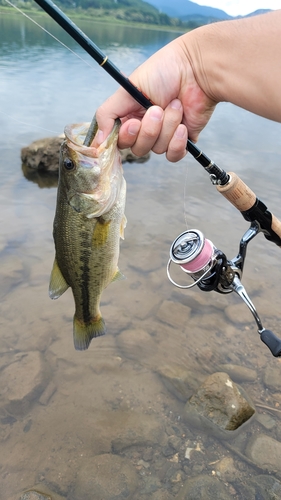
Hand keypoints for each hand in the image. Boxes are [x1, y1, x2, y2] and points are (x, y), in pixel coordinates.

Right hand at [93, 35, 216, 161]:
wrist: (197, 68)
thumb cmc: (163, 71)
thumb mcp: (127, 89)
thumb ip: (107, 115)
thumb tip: (97, 143)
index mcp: (130, 115)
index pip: (119, 140)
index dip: (126, 137)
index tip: (133, 123)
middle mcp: (146, 128)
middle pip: (138, 149)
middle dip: (149, 130)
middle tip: (157, 108)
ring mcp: (164, 135)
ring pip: (157, 149)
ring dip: (167, 127)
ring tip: (175, 105)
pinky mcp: (182, 141)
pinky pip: (173, 155)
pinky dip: (177, 142)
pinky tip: (183, 125)